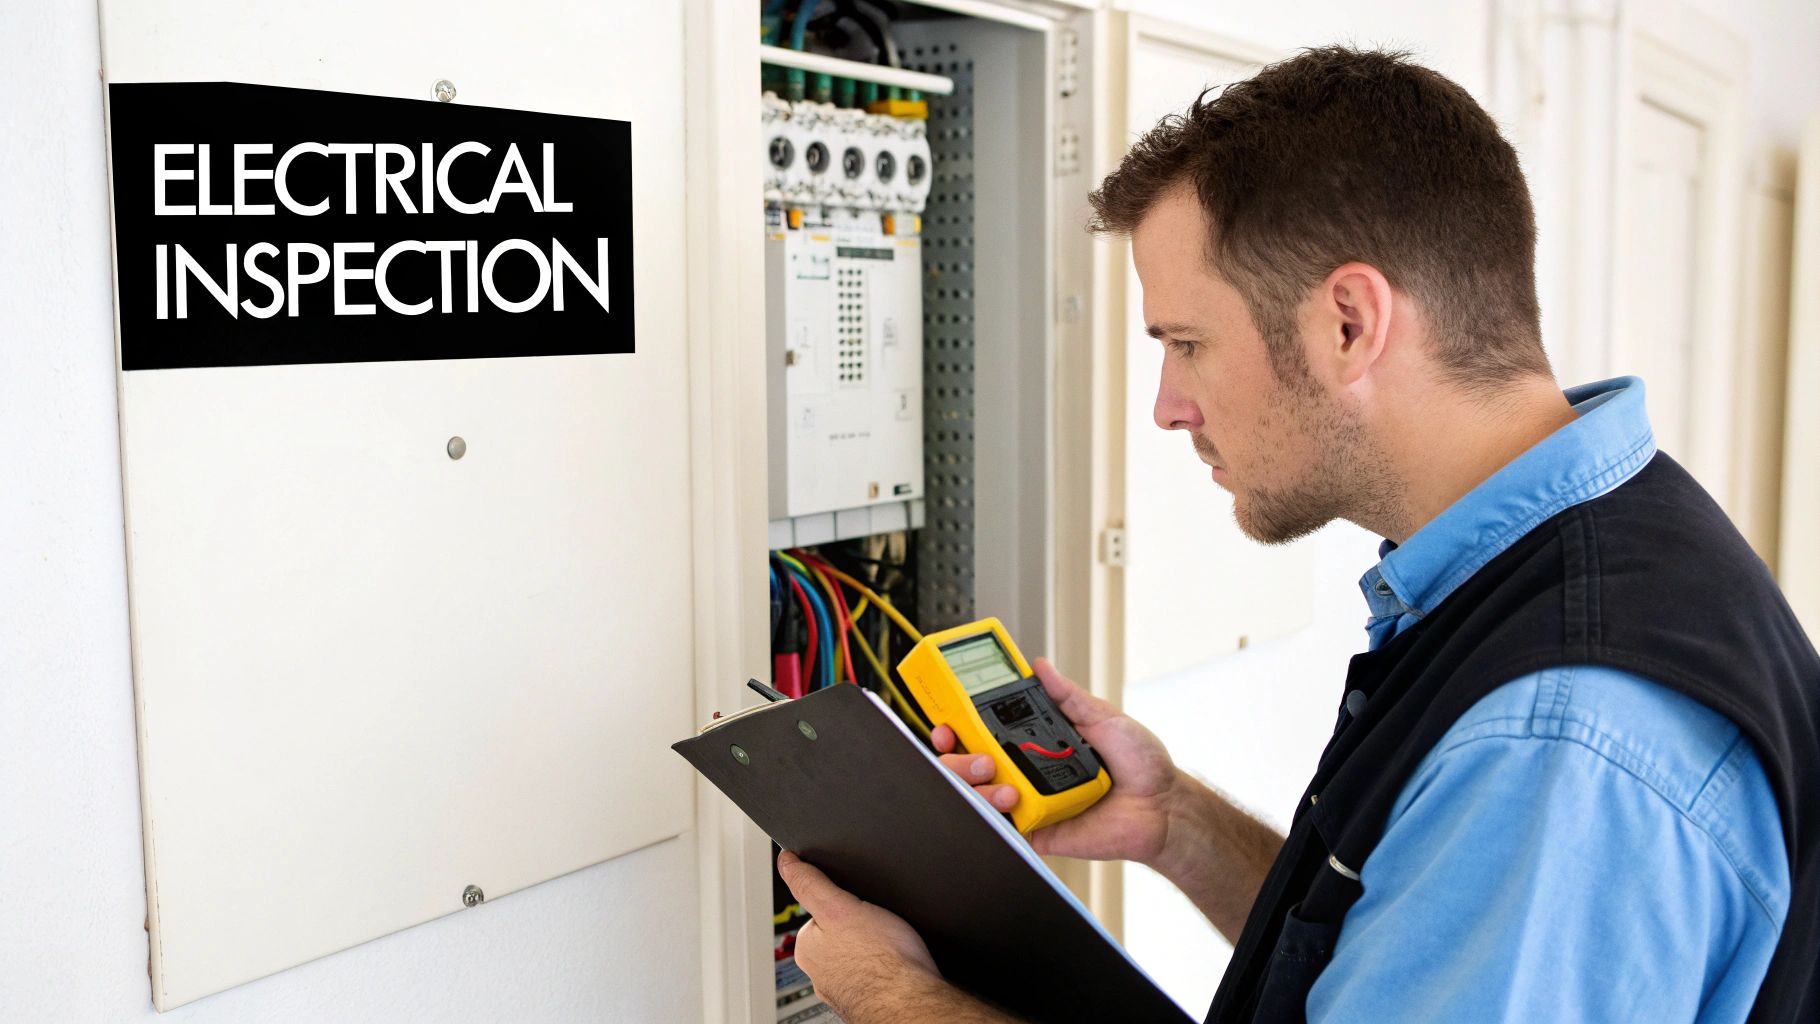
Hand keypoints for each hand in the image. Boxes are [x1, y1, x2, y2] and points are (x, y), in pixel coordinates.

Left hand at [777, 850, 938, 1015]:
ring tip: (887, 945)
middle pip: (836, 935)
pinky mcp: (866, 998)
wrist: (913, 1001)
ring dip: (870, 950)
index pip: (818, 912)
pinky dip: (882, 968)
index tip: (857, 903)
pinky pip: (872, 974)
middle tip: (877, 925)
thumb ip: (810, 883)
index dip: (841, 901)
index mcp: (807, 948)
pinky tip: (894, 964)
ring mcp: (843, 988)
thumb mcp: (839, 906)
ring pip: (855, 955)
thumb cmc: (883, 961)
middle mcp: (819, 972)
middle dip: (856, 928)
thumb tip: (786, 862)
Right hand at [933, 657, 1182, 865]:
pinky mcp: (1037, 830)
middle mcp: (1027, 769)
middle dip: (955, 754)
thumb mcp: (1103, 717)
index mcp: (1037, 740)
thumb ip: (1068, 695)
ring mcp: (1029, 800)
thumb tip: (1039, 666)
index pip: (986, 730)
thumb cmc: (1140, 762)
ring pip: (979, 794)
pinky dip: (993, 815)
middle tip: (969, 749)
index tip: (946, 717)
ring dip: (975, 783)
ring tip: (1003, 781)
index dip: (959, 723)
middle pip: (971, 761)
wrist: (1163, 806)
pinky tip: (1006, 802)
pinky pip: (1003, 827)